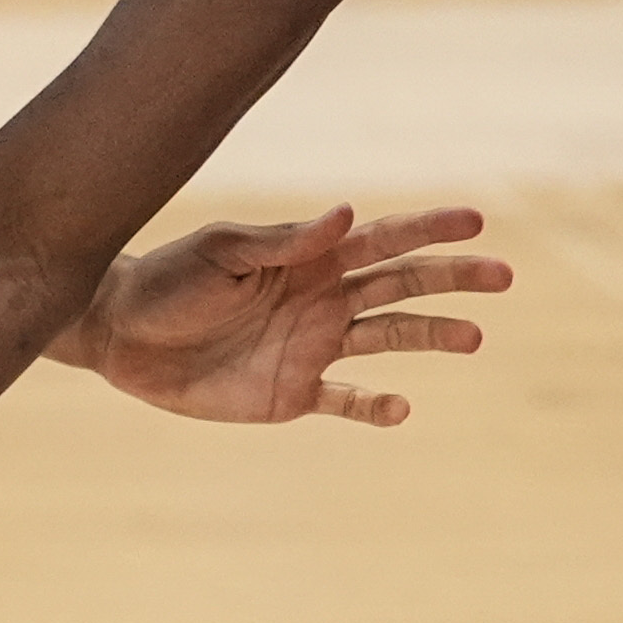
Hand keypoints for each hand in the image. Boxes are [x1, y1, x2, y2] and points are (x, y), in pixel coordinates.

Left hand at [74, 204, 508, 427]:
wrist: (119, 335)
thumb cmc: (166, 281)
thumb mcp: (222, 252)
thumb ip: (286, 241)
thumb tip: (347, 213)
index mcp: (308, 259)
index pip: (382, 240)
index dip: (428, 230)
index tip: (476, 221)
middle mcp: (320, 299)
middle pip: (401, 287)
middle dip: (452, 280)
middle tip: (503, 276)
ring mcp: (310, 347)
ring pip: (388, 339)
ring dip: (432, 337)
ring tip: (475, 339)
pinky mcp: (291, 393)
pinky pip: (345, 402)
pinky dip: (374, 407)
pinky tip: (402, 409)